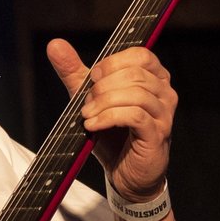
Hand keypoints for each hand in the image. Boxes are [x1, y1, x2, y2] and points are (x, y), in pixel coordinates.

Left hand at [47, 38, 175, 202]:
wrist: (126, 176)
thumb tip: (55, 45)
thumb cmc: (114, 136)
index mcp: (154, 78)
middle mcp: (164, 93)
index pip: (140, 55)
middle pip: (135, 74)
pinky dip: (109, 117)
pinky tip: (93, 125)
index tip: (92, 77)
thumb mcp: (90, 99)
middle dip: (104, 86)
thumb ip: (75, 73)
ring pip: (136, 94)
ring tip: (87, 116)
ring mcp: (164, 113)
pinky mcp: (158, 133)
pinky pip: (135, 115)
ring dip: (104, 103)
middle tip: (86, 103)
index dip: (113, 62)